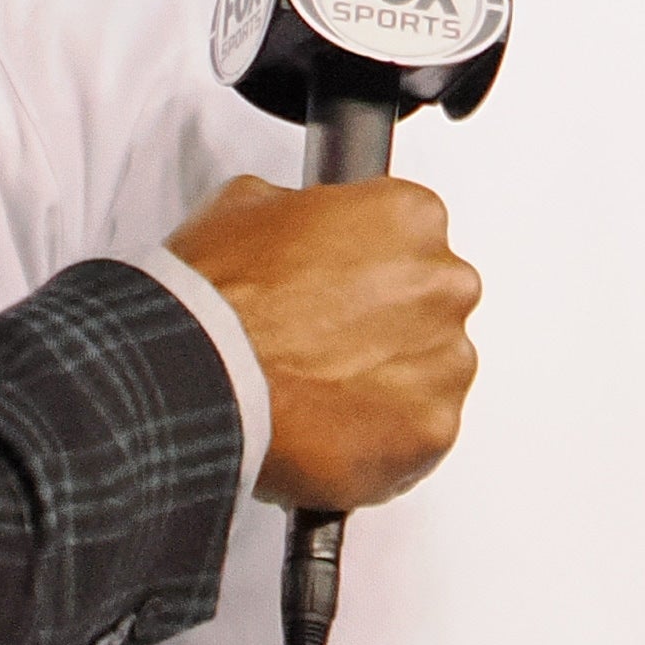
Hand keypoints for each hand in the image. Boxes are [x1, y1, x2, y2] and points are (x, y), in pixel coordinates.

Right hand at [164, 173, 479, 511]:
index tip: (339, 290)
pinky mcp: (433, 429)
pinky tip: (332, 429)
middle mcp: (443, 284)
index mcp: (409, 217)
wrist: (198, 377)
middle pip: (428, 305)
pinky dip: (383, 439)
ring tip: (320, 391)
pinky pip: (419, 435)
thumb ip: (302, 210)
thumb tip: (299, 225)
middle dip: (383, 325)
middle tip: (323, 343)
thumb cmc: (217, 298)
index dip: (366, 268)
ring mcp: (445, 359)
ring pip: (429, 372)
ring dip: (388, 382)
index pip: (409, 238)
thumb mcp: (246, 205)